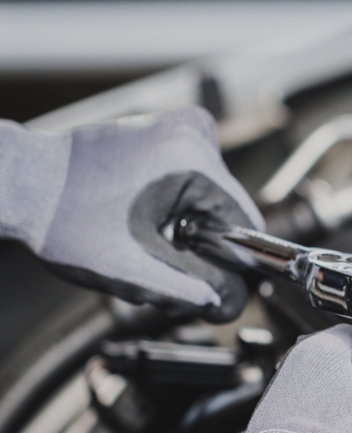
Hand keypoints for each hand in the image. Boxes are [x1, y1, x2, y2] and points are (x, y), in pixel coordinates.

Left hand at [0, 108, 263, 321]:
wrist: (24, 185)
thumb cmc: (64, 220)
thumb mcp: (133, 270)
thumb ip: (192, 290)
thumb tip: (233, 304)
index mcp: (191, 160)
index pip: (247, 224)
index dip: (234, 264)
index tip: (208, 285)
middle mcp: (192, 134)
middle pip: (229, 214)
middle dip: (205, 249)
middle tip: (159, 264)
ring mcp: (179, 128)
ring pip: (212, 203)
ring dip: (190, 233)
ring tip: (145, 242)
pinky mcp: (167, 134)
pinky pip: (195, 185)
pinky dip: (178, 212)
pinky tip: (143, 221)